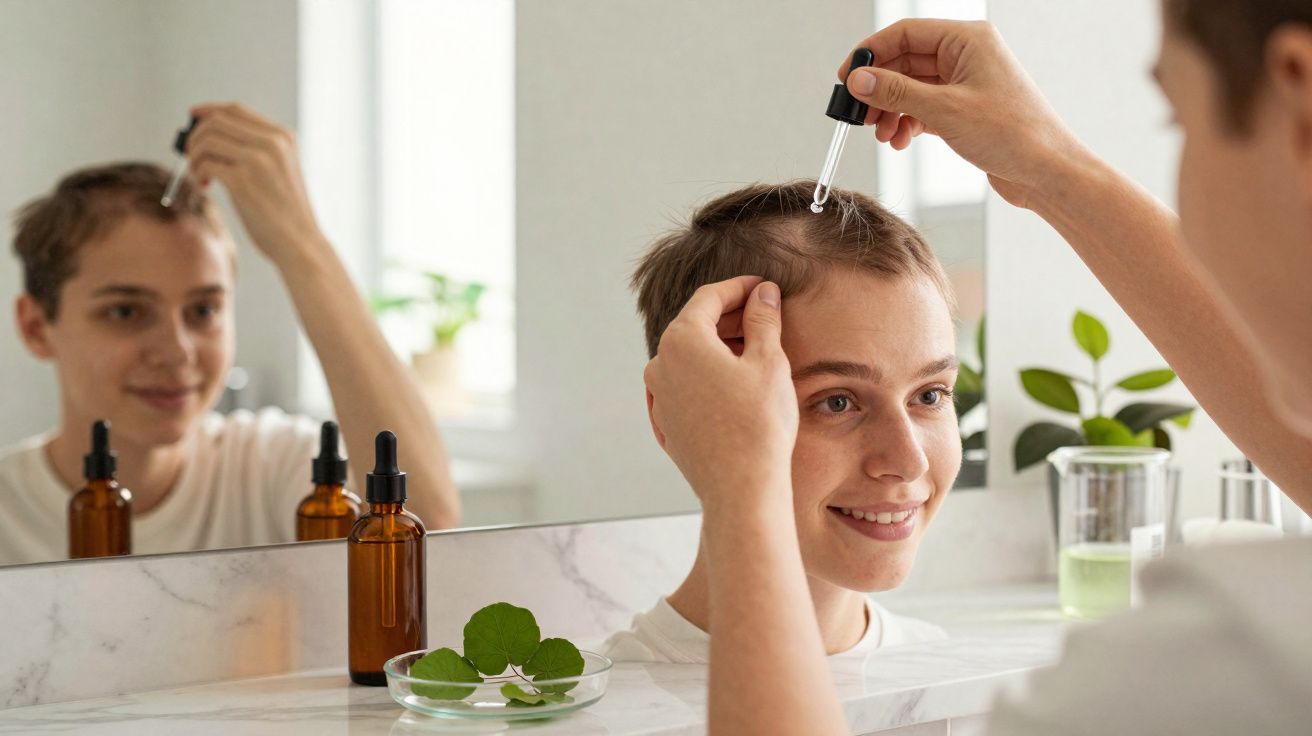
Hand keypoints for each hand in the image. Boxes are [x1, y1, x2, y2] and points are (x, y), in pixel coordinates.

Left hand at [186, 102, 325, 265]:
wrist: (300, 243)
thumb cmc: (285, 212)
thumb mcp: (279, 170)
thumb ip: (256, 149)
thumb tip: (209, 134)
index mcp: (283, 137)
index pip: (236, 109)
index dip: (209, 110)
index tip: (192, 117)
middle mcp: (273, 142)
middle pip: (217, 120)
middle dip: (196, 135)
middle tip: (191, 156)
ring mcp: (259, 160)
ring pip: (207, 139)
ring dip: (194, 156)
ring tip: (198, 174)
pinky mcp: (244, 180)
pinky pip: (206, 164)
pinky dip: (197, 172)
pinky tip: (204, 185)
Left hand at [643, 276, 797, 512]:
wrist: (742, 487)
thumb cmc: (758, 423)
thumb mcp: (768, 361)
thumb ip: (762, 318)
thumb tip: (762, 292)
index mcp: (682, 340)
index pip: (710, 297)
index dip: (740, 287)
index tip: (763, 287)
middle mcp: (660, 364)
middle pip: (695, 326)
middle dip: (730, 317)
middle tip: (764, 315)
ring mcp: (658, 396)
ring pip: (689, 358)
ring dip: (719, 348)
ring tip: (754, 350)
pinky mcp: (665, 422)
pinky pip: (686, 387)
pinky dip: (708, 377)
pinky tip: (736, 384)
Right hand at [838, 19, 1085, 208]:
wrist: (1047, 171)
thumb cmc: (1013, 134)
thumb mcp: (945, 110)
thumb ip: (896, 92)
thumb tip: (858, 80)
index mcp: (968, 39)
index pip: (905, 33)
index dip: (871, 54)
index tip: (846, 78)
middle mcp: (966, 55)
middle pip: (905, 62)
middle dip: (880, 90)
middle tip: (858, 115)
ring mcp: (965, 82)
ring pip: (912, 88)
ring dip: (891, 111)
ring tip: (882, 135)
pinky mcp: (965, 109)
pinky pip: (924, 108)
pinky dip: (908, 122)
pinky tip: (900, 140)